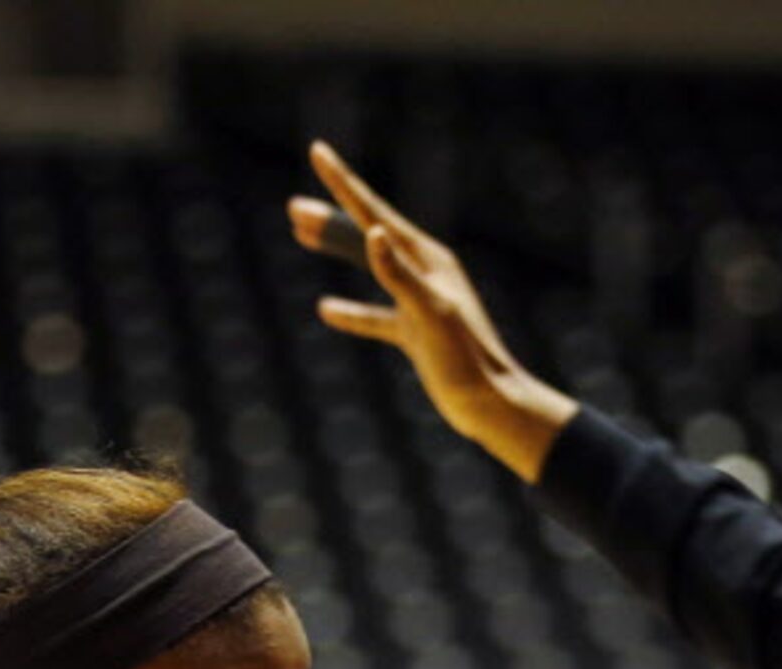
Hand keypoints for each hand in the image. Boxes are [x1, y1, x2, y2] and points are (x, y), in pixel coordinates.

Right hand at [288, 142, 575, 481]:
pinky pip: (375, 316)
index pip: (375, 213)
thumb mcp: (430, 313)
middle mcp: (423, 272)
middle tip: (291, 206)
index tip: (318, 151)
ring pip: (367, 265)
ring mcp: (417, 301)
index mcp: (427, 259)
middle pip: (366, 234)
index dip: (343, 182)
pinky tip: (325, 308)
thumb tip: (374, 233)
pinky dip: (351, 310)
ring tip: (299, 232)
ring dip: (334, 248)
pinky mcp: (415, 332)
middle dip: (330, 216)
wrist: (490, 404)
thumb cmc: (465, 360)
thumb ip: (399, 275)